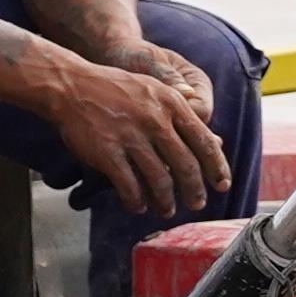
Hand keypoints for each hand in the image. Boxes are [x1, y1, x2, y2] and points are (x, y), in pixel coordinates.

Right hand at [44, 49, 231, 216]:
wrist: (72, 85)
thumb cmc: (117, 90)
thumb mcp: (156, 92)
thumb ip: (185, 117)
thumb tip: (217, 143)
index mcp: (172, 104)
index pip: (204, 142)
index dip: (216, 168)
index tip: (223, 185)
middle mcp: (155, 120)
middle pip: (186, 166)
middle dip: (195, 191)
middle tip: (197, 204)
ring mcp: (130, 137)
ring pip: (159, 180)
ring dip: (165, 201)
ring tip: (166, 210)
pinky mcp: (107, 152)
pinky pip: (129, 186)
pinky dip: (136, 200)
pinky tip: (138, 206)